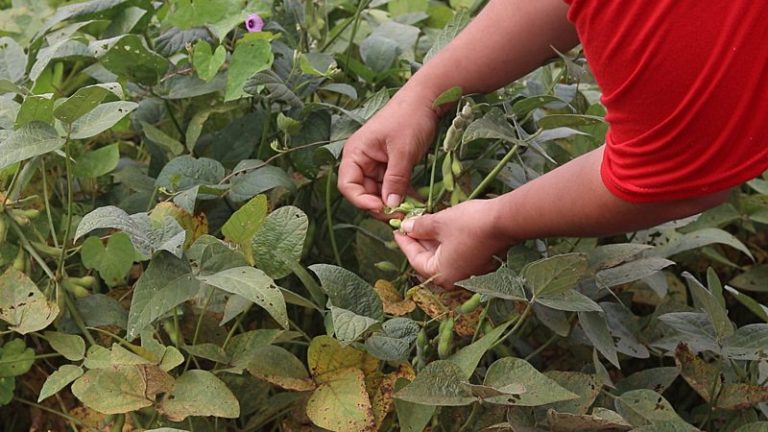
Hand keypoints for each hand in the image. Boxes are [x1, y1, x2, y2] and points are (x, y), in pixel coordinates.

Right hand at [338, 89, 438, 212]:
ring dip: (394, 202)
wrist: (428, 98)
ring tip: (411, 210)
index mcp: (356, 153)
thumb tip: (390, 205)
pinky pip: (392, 185)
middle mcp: (362, 159)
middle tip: (400, 215)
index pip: (348, 185)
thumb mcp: (403, 151)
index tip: (382, 208)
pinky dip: (402, 194)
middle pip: (364, 192)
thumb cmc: (410, 118)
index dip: (361, 201)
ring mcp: (377, 162)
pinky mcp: (391, 164)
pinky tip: (416, 202)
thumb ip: (395, 179)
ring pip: (380, 191)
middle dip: (381, 205)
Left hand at [394, 199, 512, 287]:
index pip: (415, 260)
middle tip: (409, 225)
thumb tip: (406, 227)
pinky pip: (455, 255)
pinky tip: (440, 228)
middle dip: (418, 241)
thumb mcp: (439, 223)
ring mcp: (468, 273)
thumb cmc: (469, 224)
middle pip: (429, 260)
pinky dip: (445, 243)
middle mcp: (455, 279)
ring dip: (432, 241)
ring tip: (423, 223)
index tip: (397, 229)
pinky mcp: (478, 263)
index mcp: (442, 275)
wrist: (505, 221)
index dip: (405, 243)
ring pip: (443, 257)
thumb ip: (419, 227)